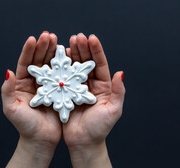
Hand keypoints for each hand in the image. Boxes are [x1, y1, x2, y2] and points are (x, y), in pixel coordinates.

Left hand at [1, 32, 60, 167]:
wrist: (41, 140)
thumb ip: (7, 91)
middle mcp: (35, 82)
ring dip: (54, 52)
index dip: (28, 50)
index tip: (33, 39)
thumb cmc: (25, 126)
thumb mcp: (11, 109)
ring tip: (59, 40)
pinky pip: (62, 74)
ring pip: (50, 64)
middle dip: (43, 47)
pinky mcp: (59, 90)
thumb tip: (7, 72)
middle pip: (38, 60)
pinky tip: (69, 55)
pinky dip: (65, 64)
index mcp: (22, 83)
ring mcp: (47, 85)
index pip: (25, 63)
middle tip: (49, 35)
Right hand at [63, 33, 125, 167]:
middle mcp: (90, 84)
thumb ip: (118, 92)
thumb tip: (121, 73)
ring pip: (74, 66)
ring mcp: (77, 87)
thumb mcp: (113, 110)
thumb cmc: (99, 129)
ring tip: (67, 43)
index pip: (100, 64)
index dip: (96, 50)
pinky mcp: (66, 93)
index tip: (91, 38)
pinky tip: (58, 58)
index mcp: (103, 86)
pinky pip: (64, 77)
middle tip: (76, 37)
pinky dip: (61, 67)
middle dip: (82, 48)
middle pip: (87, 62)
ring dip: (71, 54)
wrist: (83, 142)